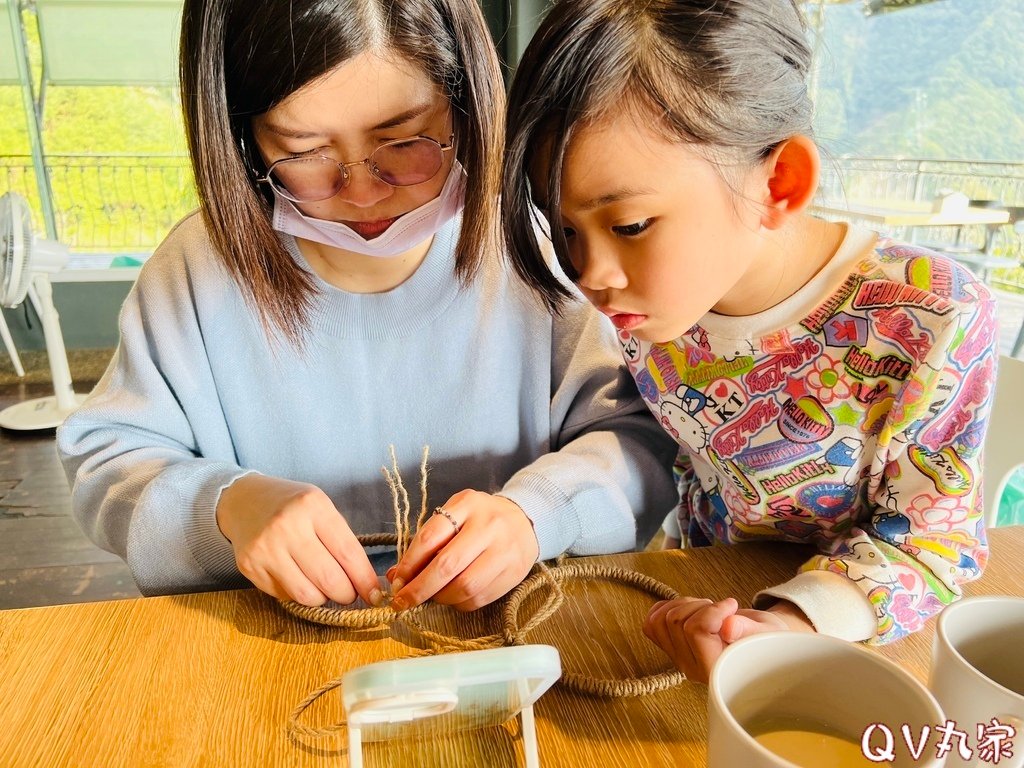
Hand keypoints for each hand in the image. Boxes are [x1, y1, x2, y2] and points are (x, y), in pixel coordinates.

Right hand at [216, 474, 380, 606]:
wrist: (243, 500)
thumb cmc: (293, 506)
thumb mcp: (321, 508)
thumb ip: (341, 540)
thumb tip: (366, 583)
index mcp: (313, 506)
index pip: (347, 553)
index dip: (365, 579)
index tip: (375, 594)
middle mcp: (287, 526)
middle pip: (328, 579)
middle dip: (346, 594)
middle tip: (350, 594)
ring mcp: (265, 548)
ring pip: (306, 594)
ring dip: (323, 598)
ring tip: (325, 588)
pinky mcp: (249, 567)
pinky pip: (284, 596)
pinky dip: (298, 594)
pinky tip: (299, 579)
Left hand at [386, 490, 538, 611]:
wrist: (524, 520)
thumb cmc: (479, 519)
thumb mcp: (454, 516)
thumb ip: (426, 541)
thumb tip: (397, 576)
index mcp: (468, 505)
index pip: (430, 536)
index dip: (409, 563)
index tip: (397, 580)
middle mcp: (489, 526)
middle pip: (447, 565)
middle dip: (419, 589)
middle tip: (402, 601)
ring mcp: (505, 550)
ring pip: (464, 587)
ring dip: (440, 598)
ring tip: (432, 596)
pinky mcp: (514, 573)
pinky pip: (480, 598)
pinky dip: (460, 603)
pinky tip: (453, 597)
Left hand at [642, 597, 814, 683]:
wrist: (760, 643)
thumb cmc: (767, 639)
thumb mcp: (766, 633)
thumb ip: (747, 630)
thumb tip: (726, 627)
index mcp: (717, 670)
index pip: (695, 630)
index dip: (712, 611)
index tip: (732, 607)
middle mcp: (692, 668)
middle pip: (675, 621)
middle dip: (699, 605)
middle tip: (723, 609)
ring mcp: (678, 658)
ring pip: (660, 619)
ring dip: (683, 604)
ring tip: (709, 609)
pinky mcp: (671, 647)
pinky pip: (652, 622)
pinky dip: (667, 607)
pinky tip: (690, 608)